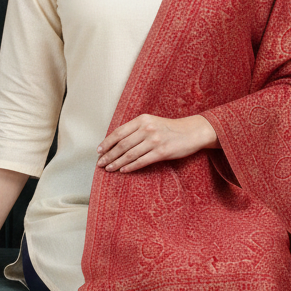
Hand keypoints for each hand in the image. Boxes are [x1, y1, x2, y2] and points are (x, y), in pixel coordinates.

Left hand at [96, 113, 217, 173]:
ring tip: (109, 168)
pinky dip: (131, 166)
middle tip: (100, 163)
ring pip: (130, 154)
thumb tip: (116, 142)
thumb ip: (136, 129)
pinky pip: (142, 161)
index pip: (119, 132)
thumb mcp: (152, 122)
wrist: (192, 132)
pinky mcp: (162, 152)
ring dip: (117, 163)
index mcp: (142, 120)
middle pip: (122, 144)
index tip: (99, 151)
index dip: (107, 142)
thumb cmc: (170, 129)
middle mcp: (147, 129)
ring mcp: (155, 140)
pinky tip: (123, 170)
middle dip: (109, 155)